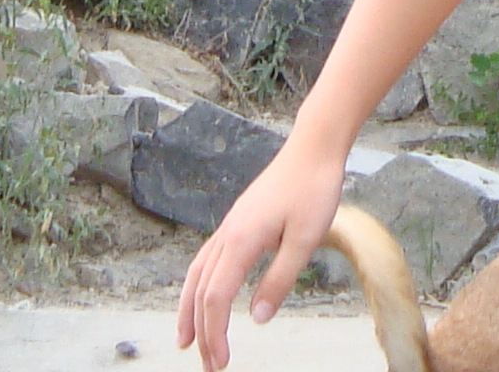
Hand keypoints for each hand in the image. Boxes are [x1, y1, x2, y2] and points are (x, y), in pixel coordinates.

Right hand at [176, 132, 347, 370]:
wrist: (313, 148)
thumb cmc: (313, 189)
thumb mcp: (304, 240)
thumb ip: (279, 280)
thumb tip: (257, 317)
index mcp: (241, 240)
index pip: (216, 298)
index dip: (214, 333)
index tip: (219, 362)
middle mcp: (228, 233)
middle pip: (202, 290)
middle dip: (200, 331)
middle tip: (207, 365)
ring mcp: (230, 226)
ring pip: (197, 273)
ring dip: (190, 309)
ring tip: (185, 338)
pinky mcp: (238, 221)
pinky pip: (207, 259)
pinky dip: (199, 284)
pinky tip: (205, 295)